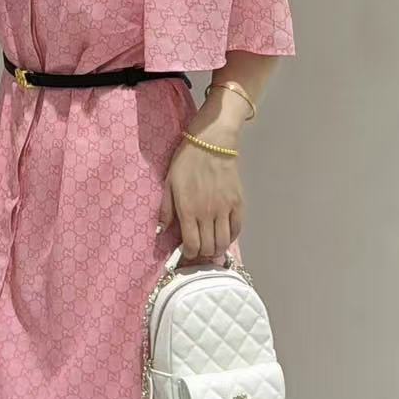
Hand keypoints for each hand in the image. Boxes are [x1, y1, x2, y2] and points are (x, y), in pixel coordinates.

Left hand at [156, 140, 242, 263]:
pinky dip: (230, 237)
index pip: (192, 245)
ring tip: (210, 245)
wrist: (211, 143)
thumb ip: (165, 209)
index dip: (189, 254)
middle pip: (208, 247)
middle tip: (197, 249)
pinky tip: (223, 234)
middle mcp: (207, 214)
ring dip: (216, 249)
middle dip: (201, 254)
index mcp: (188, 210)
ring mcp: (225, 209)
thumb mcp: (168, 184)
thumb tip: (160, 231)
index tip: (185, 252)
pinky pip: (237, 229)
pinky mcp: (238, 203)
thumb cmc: (186, 162)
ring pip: (223, 242)